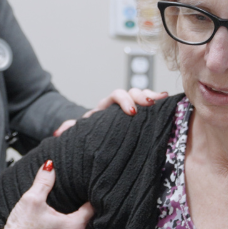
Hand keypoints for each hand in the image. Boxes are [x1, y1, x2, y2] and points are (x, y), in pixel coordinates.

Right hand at [0, 161, 92, 228]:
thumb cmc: (21, 227)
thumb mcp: (33, 199)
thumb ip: (44, 181)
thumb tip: (50, 166)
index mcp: (73, 226)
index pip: (92, 210)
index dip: (92, 198)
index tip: (90, 189)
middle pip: (91, 223)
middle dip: (89, 211)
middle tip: (84, 198)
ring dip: (81, 223)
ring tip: (77, 210)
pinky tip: (63, 225)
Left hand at [53, 89, 168, 136]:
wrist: (92, 136)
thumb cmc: (88, 134)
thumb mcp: (80, 132)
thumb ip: (71, 130)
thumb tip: (59, 132)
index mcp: (105, 107)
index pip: (115, 96)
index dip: (123, 100)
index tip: (131, 111)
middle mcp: (118, 105)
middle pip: (132, 92)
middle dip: (141, 95)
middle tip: (149, 102)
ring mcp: (130, 109)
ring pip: (143, 96)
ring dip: (152, 96)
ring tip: (163, 99)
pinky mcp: (139, 116)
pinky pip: (150, 106)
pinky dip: (159, 102)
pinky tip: (169, 101)